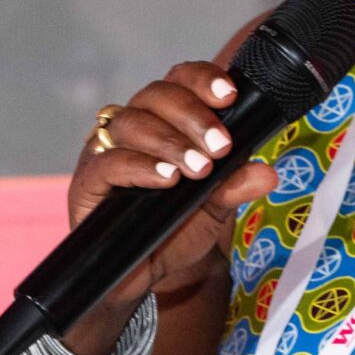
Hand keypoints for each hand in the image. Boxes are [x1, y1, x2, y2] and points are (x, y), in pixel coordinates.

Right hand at [66, 62, 277, 308]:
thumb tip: (267, 173)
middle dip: (193, 116)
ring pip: (132, 123)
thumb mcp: (214, 208)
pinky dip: (140, 167)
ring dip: (170, 142)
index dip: (202, 79)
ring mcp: (104, 151)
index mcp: (163, 120)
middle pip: (155, 95)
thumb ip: (235, 186)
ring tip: (200, 169)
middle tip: (221, 146)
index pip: (179, 80)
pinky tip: (167, 179)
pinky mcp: (86, 182)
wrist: (142, 275)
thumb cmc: (174, 230)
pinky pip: (108, 162)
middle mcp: (131, 127)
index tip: (230, 95)